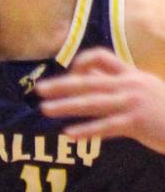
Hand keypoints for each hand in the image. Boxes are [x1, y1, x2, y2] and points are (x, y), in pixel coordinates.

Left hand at [38, 47, 164, 152]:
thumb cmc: (164, 109)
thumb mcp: (143, 89)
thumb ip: (118, 84)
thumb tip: (90, 81)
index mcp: (131, 74)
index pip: (102, 57)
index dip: (82, 63)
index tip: (69, 72)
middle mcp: (129, 85)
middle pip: (89, 82)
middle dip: (62, 85)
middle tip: (39, 89)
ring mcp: (132, 103)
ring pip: (93, 104)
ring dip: (66, 106)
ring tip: (45, 109)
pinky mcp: (136, 122)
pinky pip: (106, 127)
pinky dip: (87, 130)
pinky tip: (69, 134)